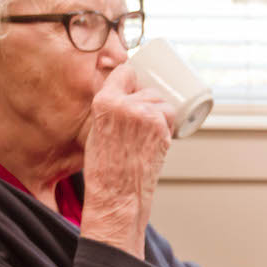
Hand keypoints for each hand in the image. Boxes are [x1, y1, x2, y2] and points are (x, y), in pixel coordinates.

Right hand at [79, 64, 175, 258]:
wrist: (117, 194)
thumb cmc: (105, 169)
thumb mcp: (96, 130)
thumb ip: (110, 109)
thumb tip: (131, 94)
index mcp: (103, 101)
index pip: (125, 72)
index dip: (131, 82)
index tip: (134, 90)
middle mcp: (124, 103)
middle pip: (147, 88)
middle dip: (147, 104)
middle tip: (139, 129)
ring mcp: (144, 113)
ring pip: (161, 101)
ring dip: (159, 115)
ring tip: (146, 138)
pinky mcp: (160, 125)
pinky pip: (170, 115)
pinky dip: (167, 127)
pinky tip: (156, 141)